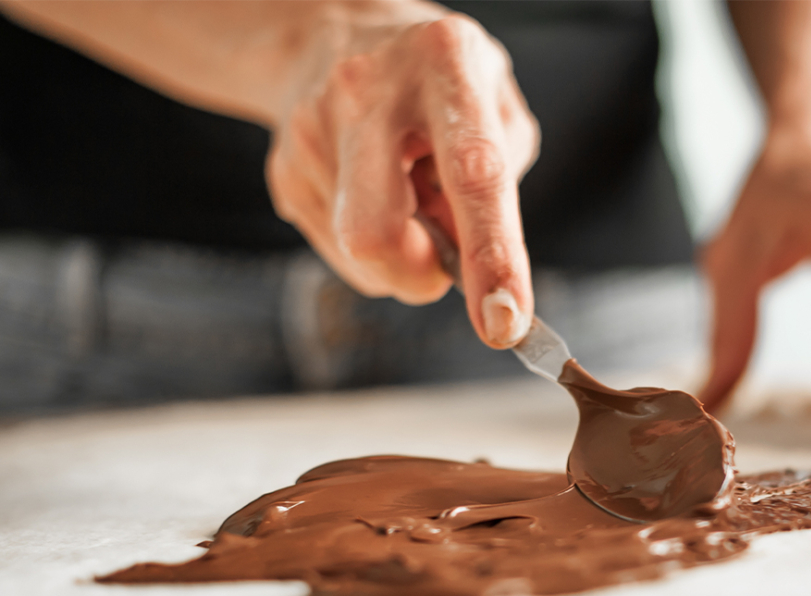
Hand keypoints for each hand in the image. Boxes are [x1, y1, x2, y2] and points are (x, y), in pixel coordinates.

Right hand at [266, 3, 538, 347]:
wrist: (330, 34)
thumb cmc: (438, 82)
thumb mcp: (495, 105)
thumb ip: (500, 183)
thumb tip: (469, 269)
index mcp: (444, 62)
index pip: (473, 174)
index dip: (491, 256)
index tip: (504, 322)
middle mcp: (369, 91)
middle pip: (376, 233)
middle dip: (416, 276)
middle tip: (440, 265)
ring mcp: (312, 130)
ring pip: (359, 256)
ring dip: (400, 256)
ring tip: (407, 195)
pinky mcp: (282, 169)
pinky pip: (337, 252)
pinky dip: (372, 248)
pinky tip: (376, 195)